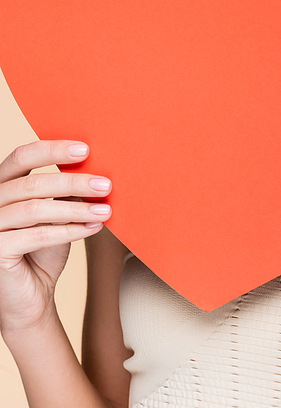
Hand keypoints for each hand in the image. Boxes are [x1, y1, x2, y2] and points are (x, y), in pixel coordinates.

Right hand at [0, 140, 111, 335]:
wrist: (32, 296)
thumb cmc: (44, 250)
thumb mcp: (57, 213)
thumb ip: (64, 191)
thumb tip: (93, 168)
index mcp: (3, 185)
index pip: (22, 156)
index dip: (53, 150)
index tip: (85, 149)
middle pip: (32, 184)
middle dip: (73, 182)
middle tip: (105, 184)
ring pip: (36, 209)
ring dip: (76, 208)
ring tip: (105, 210)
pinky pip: (37, 235)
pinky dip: (69, 230)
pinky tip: (92, 227)